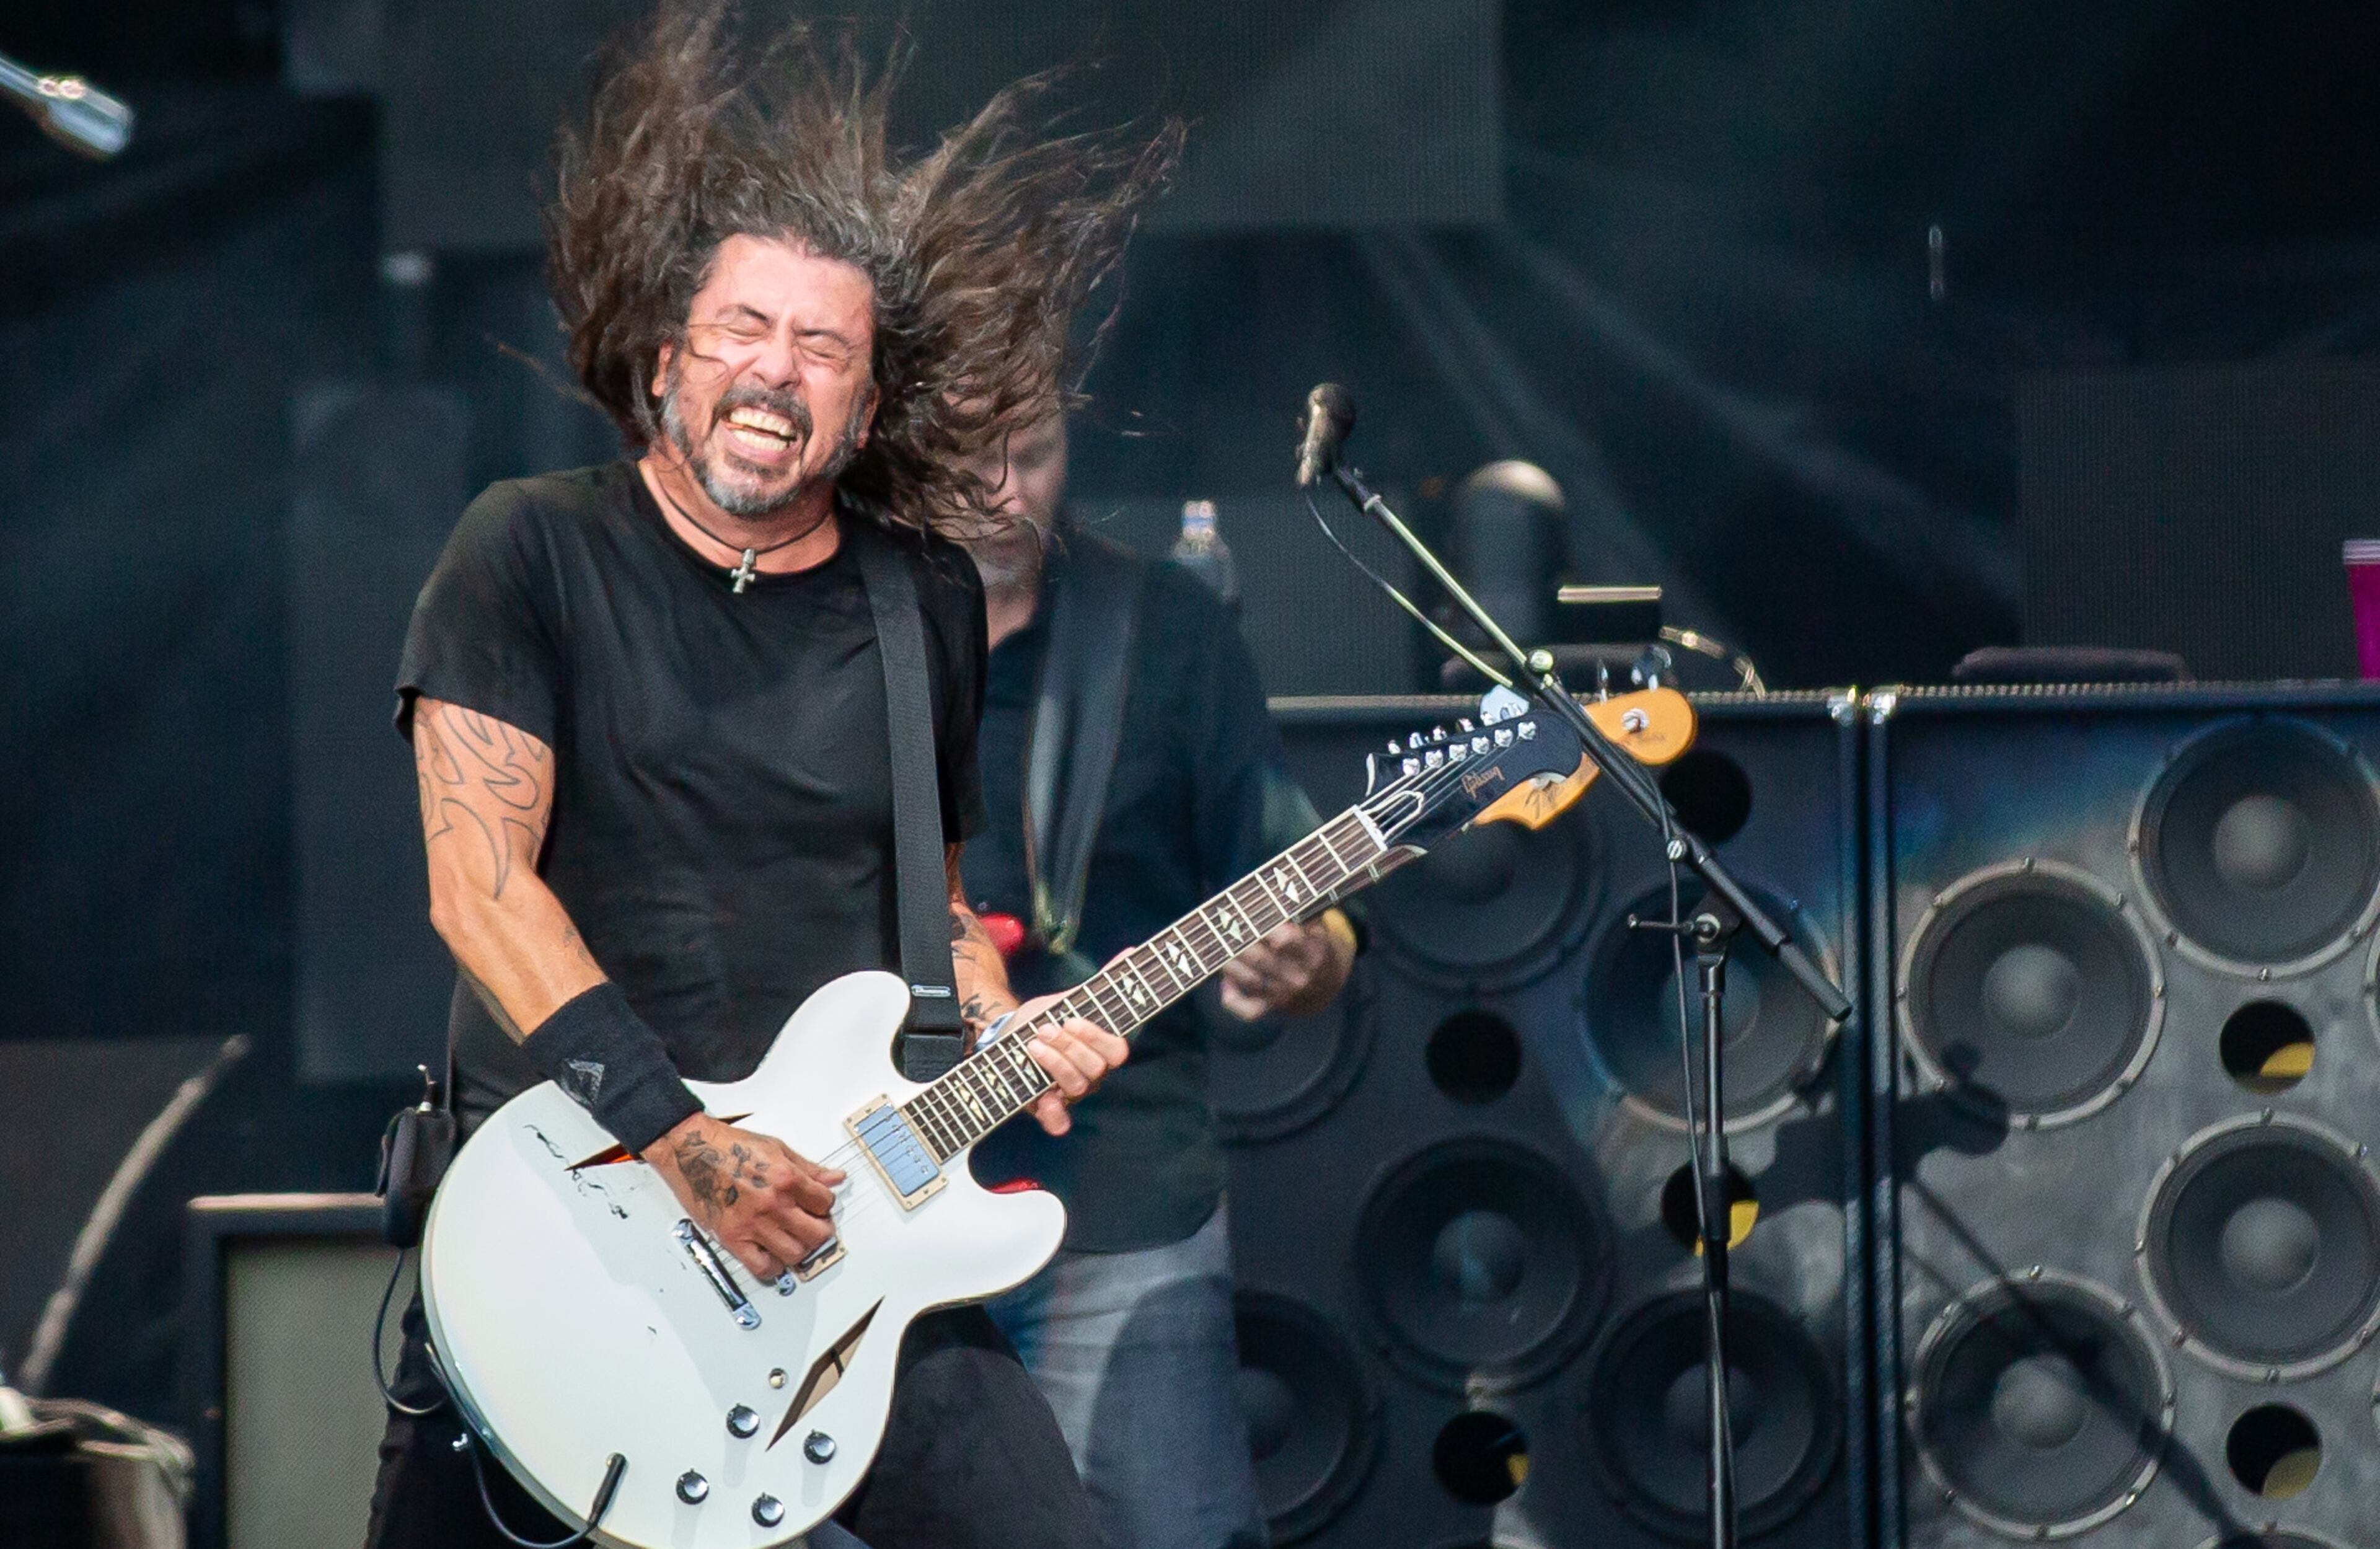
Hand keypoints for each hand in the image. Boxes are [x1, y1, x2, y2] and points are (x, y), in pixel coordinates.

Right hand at [643, 1113, 846, 1280]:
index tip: (820, 1205)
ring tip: (794, 1239)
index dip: (826, 1205)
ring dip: (800, 1250)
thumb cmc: (728, 1146)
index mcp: (786, 1178)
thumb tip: (834, 1178)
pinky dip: (773, 1267)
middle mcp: (773, 1203)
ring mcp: (753, 1224)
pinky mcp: (732, 1238)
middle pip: (817, 1234)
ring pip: (795, 1254)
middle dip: (821, 1231)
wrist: (691, 1149)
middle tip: (814, 1226)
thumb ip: (808, 1168)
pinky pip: (761, 1268)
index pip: (825, 1203)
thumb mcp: (776, 1148)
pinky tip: (773, 1255)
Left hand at [1004, 988, 1128, 1137]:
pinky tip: (1044, 1100)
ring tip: (1032, 1045)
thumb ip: (1101, 982)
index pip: (1117, 1051)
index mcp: (1101, 1050)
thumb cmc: (1046, 1019)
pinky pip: (1060, 1123)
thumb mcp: (1069, 999)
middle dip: (1069, 1047)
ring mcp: (1071, 1093)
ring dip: (1055, 1065)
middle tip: (1044, 1029)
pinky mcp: (1048, 1108)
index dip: (1096, 1037)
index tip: (1072, 1019)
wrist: (1009, 1037)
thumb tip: (1131, 951)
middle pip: (1095, 1069)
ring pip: (1077, 1087)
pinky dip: (1055, 1114)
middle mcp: (1092, 1074)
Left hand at [1220, 909, 1356, 1022]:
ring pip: (1249, 979)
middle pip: (1259, 958)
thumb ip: (1300, 908)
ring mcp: (1285, 995)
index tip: (1250, 912)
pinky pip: (1248, 1010)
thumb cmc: (1317, 943)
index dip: (1265, 926)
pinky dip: (1232, 998)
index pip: (1286, 940)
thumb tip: (1276, 888)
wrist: (1330, 984)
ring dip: (1229, 961)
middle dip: (1238, 940)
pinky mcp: (1273, 1007)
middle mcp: (1299, 976)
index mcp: (1313, 952)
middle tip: (1224, 923)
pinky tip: (1226, 981)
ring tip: (1221, 944)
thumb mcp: (1318, 924)